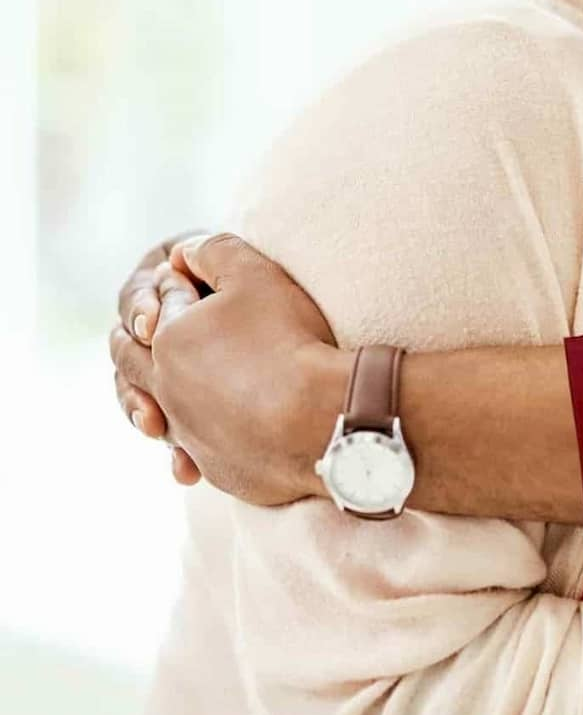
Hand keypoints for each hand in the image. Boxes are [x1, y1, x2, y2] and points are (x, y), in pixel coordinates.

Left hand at [109, 233, 341, 504]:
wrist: (319, 419)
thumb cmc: (289, 342)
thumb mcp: (257, 276)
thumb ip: (216, 251)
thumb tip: (183, 252)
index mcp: (166, 336)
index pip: (159, 303)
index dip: (173, 286)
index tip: (187, 278)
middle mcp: (164, 385)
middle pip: (132, 361)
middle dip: (134, 342)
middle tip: (145, 332)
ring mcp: (187, 429)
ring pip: (153, 411)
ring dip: (151, 400)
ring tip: (163, 393)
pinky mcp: (213, 463)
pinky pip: (190, 451)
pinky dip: (188, 443)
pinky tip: (204, 438)